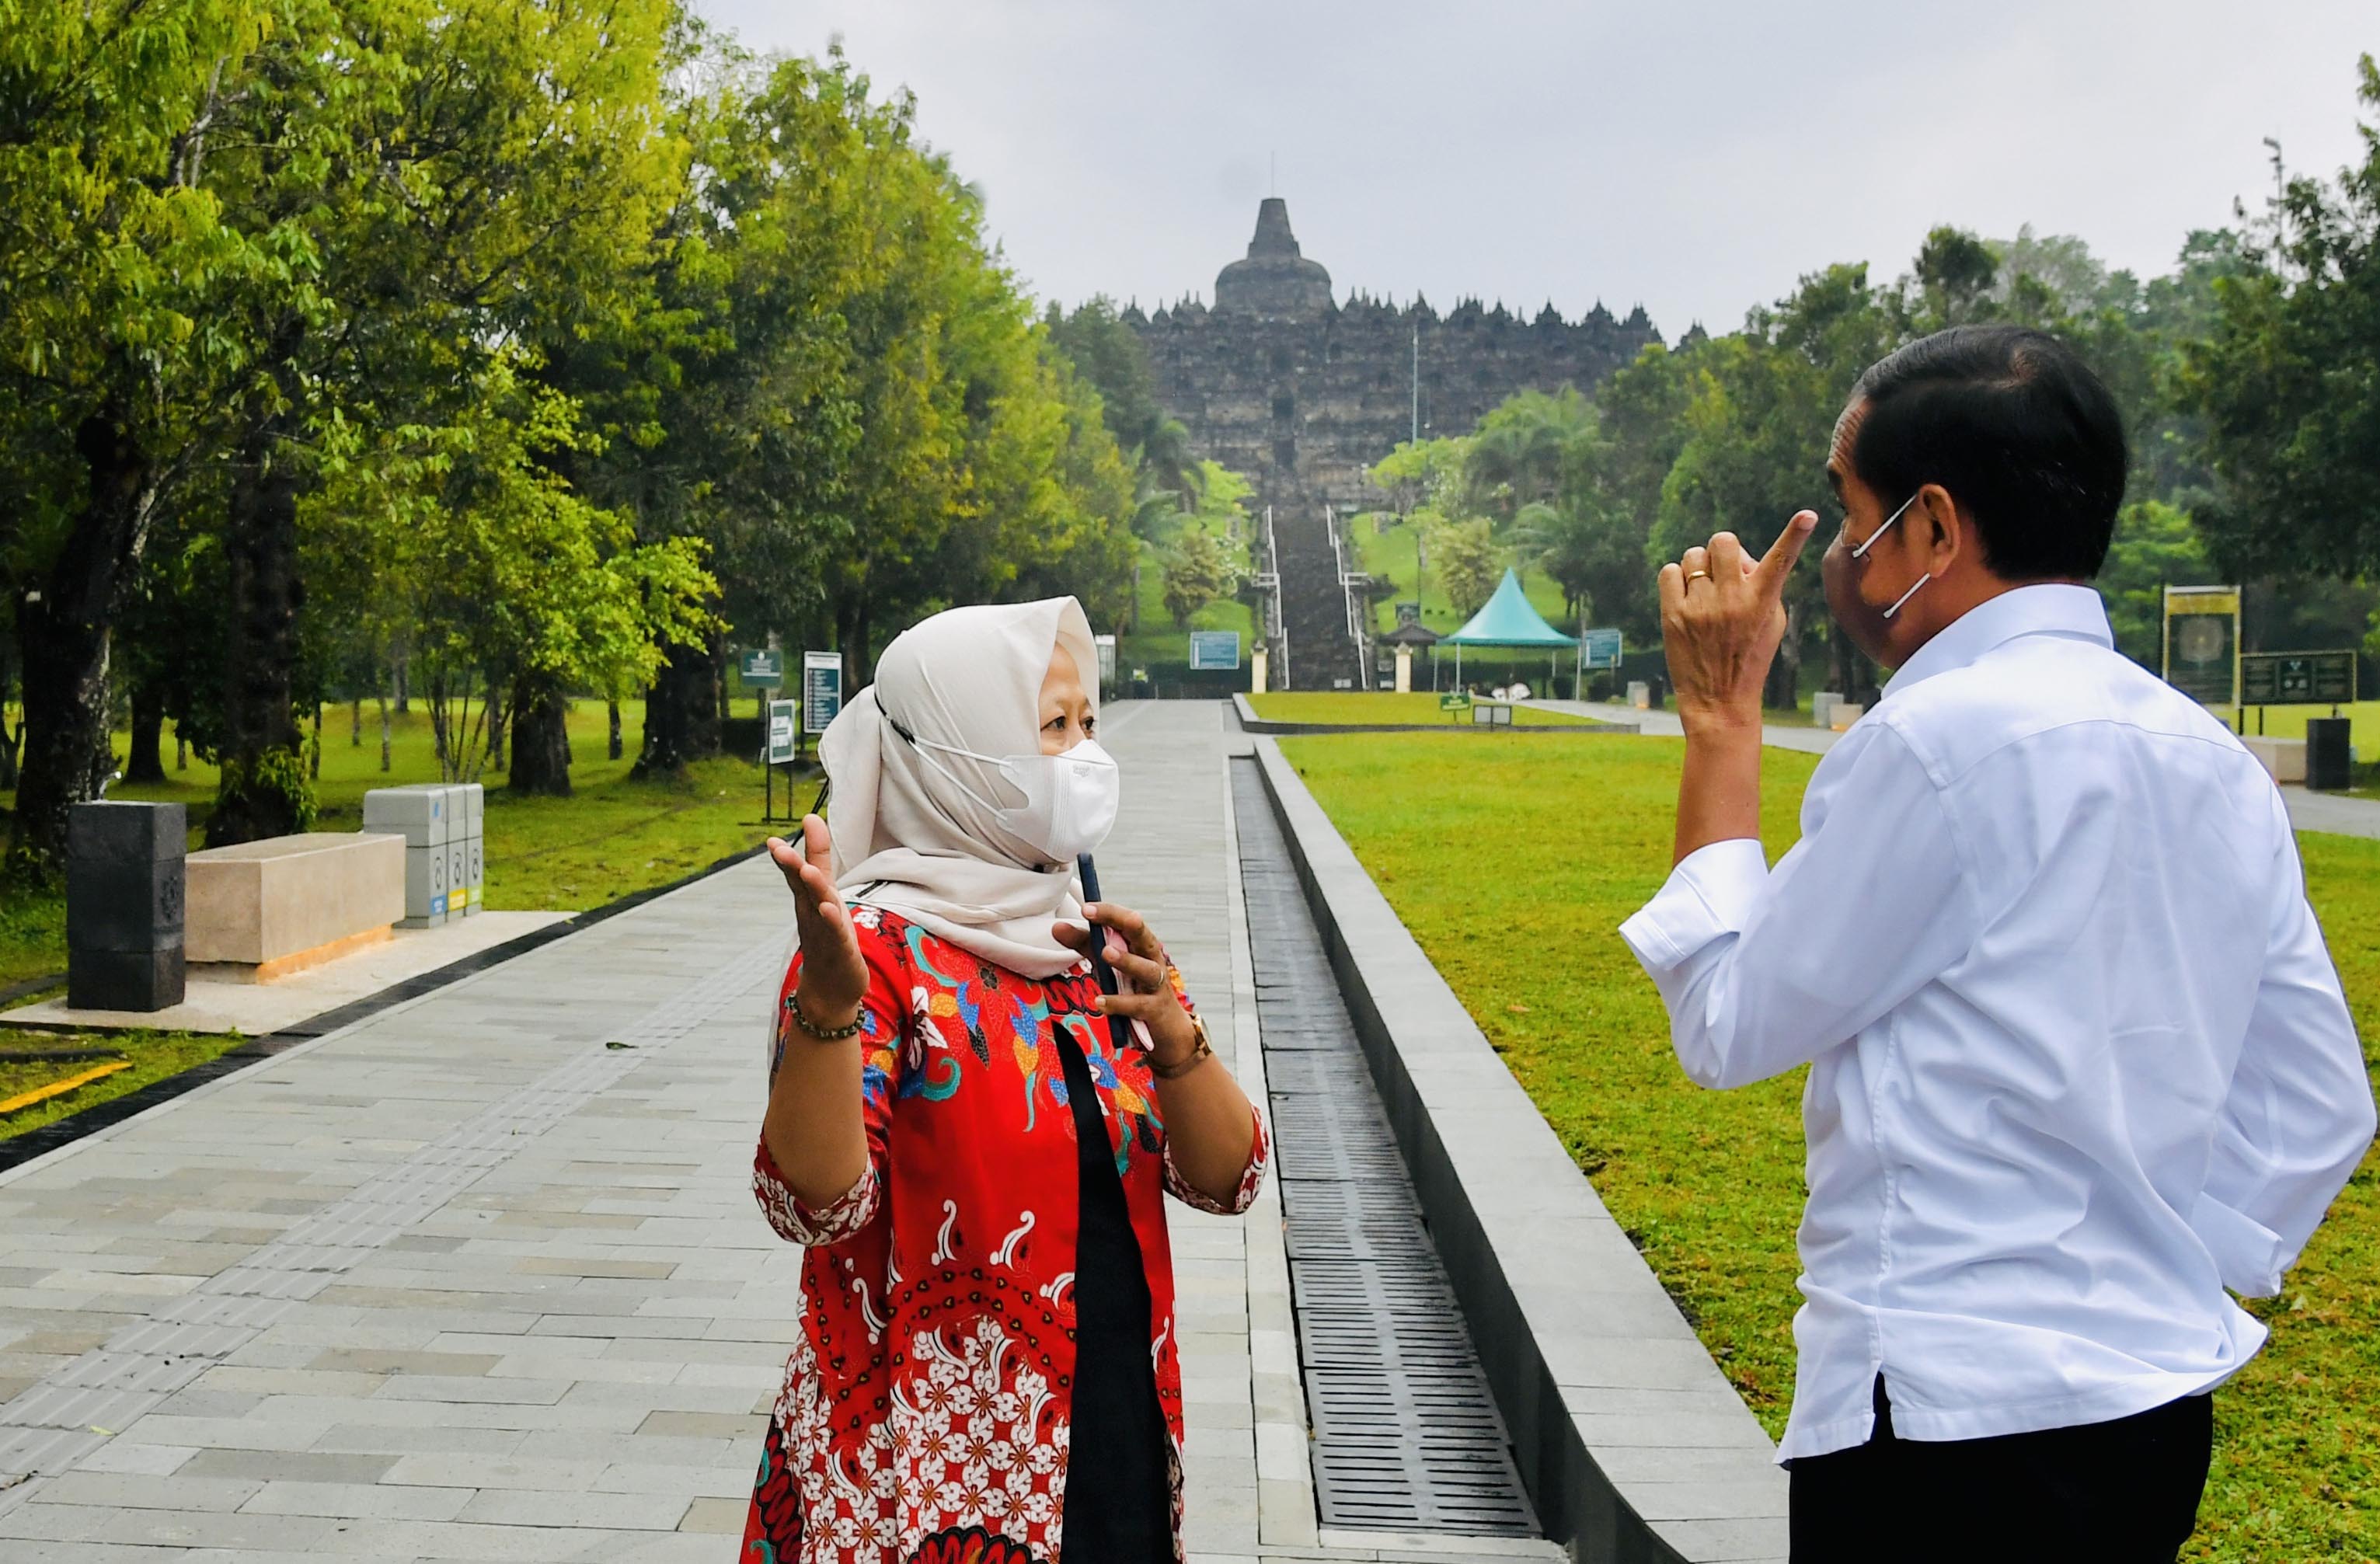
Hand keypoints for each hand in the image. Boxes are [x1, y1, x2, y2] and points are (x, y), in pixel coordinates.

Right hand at [768, 814, 864, 1029]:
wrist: (831, 987)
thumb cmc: (828, 933)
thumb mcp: (825, 892)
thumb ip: (819, 857)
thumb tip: (811, 817)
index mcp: (808, 899)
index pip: (795, 875)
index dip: (786, 857)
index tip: (772, 840)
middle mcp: (811, 913)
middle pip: (801, 887)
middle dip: (791, 867)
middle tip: (777, 848)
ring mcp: (824, 931)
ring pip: (817, 906)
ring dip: (812, 889)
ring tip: (807, 871)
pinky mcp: (840, 948)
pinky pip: (834, 932)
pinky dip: (831, 920)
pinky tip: (828, 908)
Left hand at [1053, 900, 1195, 1060]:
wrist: (1165, 1028)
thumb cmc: (1135, 989)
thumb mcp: (1108, 965)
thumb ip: (1085, 946)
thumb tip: (1057, 927)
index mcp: (1141, 945)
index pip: (1126, 922)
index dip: (1108, 913)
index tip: (1086, 908)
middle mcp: (1152, 960)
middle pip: (1142, 935)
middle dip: (1121, 922)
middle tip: (1095, 916)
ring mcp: (1156, 986)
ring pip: (1146, 969)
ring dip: (1127, 960)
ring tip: (1106, 953)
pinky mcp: (1155, 1010)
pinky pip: (1138, 1004)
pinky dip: (1119, 1003)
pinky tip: (1100, 1002)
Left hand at [1658, 512, 1817, 730]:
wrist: (1718, 700)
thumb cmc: (1749, 656)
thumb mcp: (1771, 623)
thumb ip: (1763, 585)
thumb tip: (1739, 559)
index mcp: (1762, 601)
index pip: (1781, 560)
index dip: (1795, 535)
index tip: (1807, 515)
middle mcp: (1732, 600)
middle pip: (1723, 540)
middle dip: (1724, 551)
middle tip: (1725, 574)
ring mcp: (1700, 607)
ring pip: (1693, 555)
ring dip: (1699, 568)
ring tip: (1705, 594)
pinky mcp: (1672, 615)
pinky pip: (1669, 571)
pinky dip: (1676, 580)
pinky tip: (1685, 600)